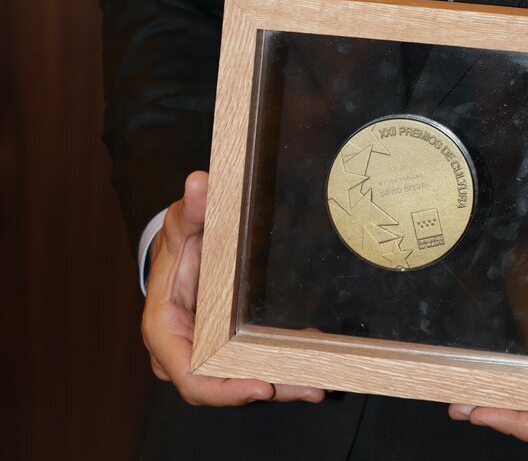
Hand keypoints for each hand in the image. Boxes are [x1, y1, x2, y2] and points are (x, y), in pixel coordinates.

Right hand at [142, 170, 325, 405]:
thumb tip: (199, 182)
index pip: (191, 374)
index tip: (259, 386)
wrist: (181, 248)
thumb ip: (192, 208)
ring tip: (320, 381)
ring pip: (241, 380)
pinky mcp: (224, 351)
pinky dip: (280, 364)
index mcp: (165, 330)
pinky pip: (250, 364)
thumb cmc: (179, 239)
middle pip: (223, 385)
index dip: (224, 387)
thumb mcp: (183, 221)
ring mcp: (203, 355)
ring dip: (281, 382)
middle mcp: (181, 353)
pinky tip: (312, 357)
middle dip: (267, 386)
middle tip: (311, 385)